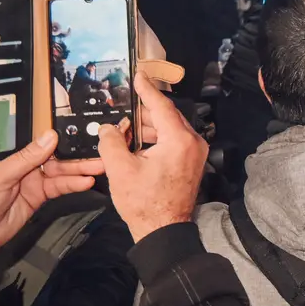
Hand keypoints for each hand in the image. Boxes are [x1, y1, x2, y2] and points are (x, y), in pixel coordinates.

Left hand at [0, 131, 102, 252]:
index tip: (86, 140)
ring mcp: (34, 185)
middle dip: (80, 160)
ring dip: (81, 173)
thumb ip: (27, 158)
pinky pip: (59, 190)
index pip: (48, 147)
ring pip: (63, 175)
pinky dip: (74, 186)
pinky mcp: (38, 200)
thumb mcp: (1, 176)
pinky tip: (86, 183)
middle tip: (100, 157)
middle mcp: (28, 170)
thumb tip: (49, 136)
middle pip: (60, 161)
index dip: (68, 144)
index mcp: (18, 159)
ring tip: (100, 169)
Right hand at [99, 73, 207, 242]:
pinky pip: (174, 142)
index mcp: (180, 140)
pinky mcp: (192, 163)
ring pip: (170, 130)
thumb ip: (112, 143)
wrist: (164, 230)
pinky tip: (137, 144)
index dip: (148, 90)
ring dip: (148, 128)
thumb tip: (108, 128)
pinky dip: (156, 139)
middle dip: (144, 112)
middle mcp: (193, 142)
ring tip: (125, 130)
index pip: (162, 106)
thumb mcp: (121, 170)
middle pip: (167, 117)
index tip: (139, 75)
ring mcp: (195, 153)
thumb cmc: (145, 202)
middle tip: (125, 107)